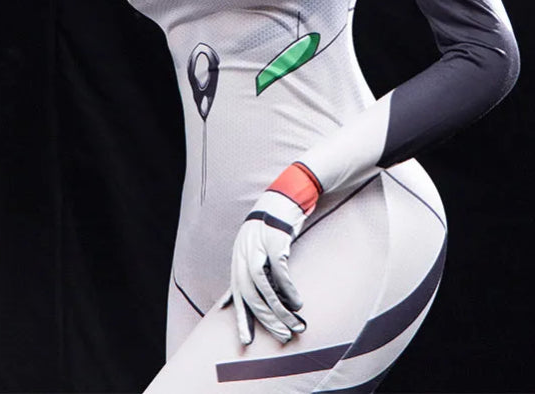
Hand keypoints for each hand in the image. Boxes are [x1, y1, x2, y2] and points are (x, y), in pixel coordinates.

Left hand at [220, 162, 321, 345]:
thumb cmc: (274, 222)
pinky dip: (288, 289)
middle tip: (281, 336)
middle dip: (264, 318)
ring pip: (264, 285)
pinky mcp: (276, 237)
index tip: (246, 342)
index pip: (237, 293)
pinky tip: (298, 302)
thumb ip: (250, 268)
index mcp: (239, 255)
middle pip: (250, 293)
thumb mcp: (255, 244)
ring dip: (279, 308)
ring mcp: (259, 244)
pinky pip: (280, 270)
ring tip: (294, 324)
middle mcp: (244, 251)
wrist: (288, 192)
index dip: (241, 318)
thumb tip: (236, 297)